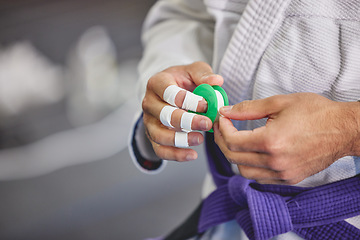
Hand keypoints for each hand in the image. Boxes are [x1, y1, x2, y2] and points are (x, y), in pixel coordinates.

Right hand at [142, 61, 222, 160]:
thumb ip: (204, 74)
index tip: (206, 105)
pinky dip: (175, 155)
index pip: (169, 93)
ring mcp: (149, 121)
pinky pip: (160, 150)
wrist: (170, 91)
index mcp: (157, 83)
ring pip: (159, 135)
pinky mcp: (152, 136)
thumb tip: (216, 81)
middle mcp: (149, 102)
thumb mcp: (194, 71)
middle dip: (187, 121)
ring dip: (180, 140)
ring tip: (200, 139)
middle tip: (206, 123)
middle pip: (164, 115)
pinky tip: (192, 155)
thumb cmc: (183, 80)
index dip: (188, 100)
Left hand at [214, 93, 359, 184]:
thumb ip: (248, 108)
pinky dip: (250, 166)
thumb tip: (226, 111)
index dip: (222, 128)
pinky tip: (252, 153)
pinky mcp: (290, 179)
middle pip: (234, 158)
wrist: (344, 129)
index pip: (232, 141)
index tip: (222, 118)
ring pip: (244, 172)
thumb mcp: (279, 103)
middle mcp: (275, 162)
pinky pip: (260, 178)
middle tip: (222, 128)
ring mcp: (283, 174)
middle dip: (222, 141)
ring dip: (235, 156)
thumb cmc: (316, 113)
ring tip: (236, 140)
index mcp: (271, 142)